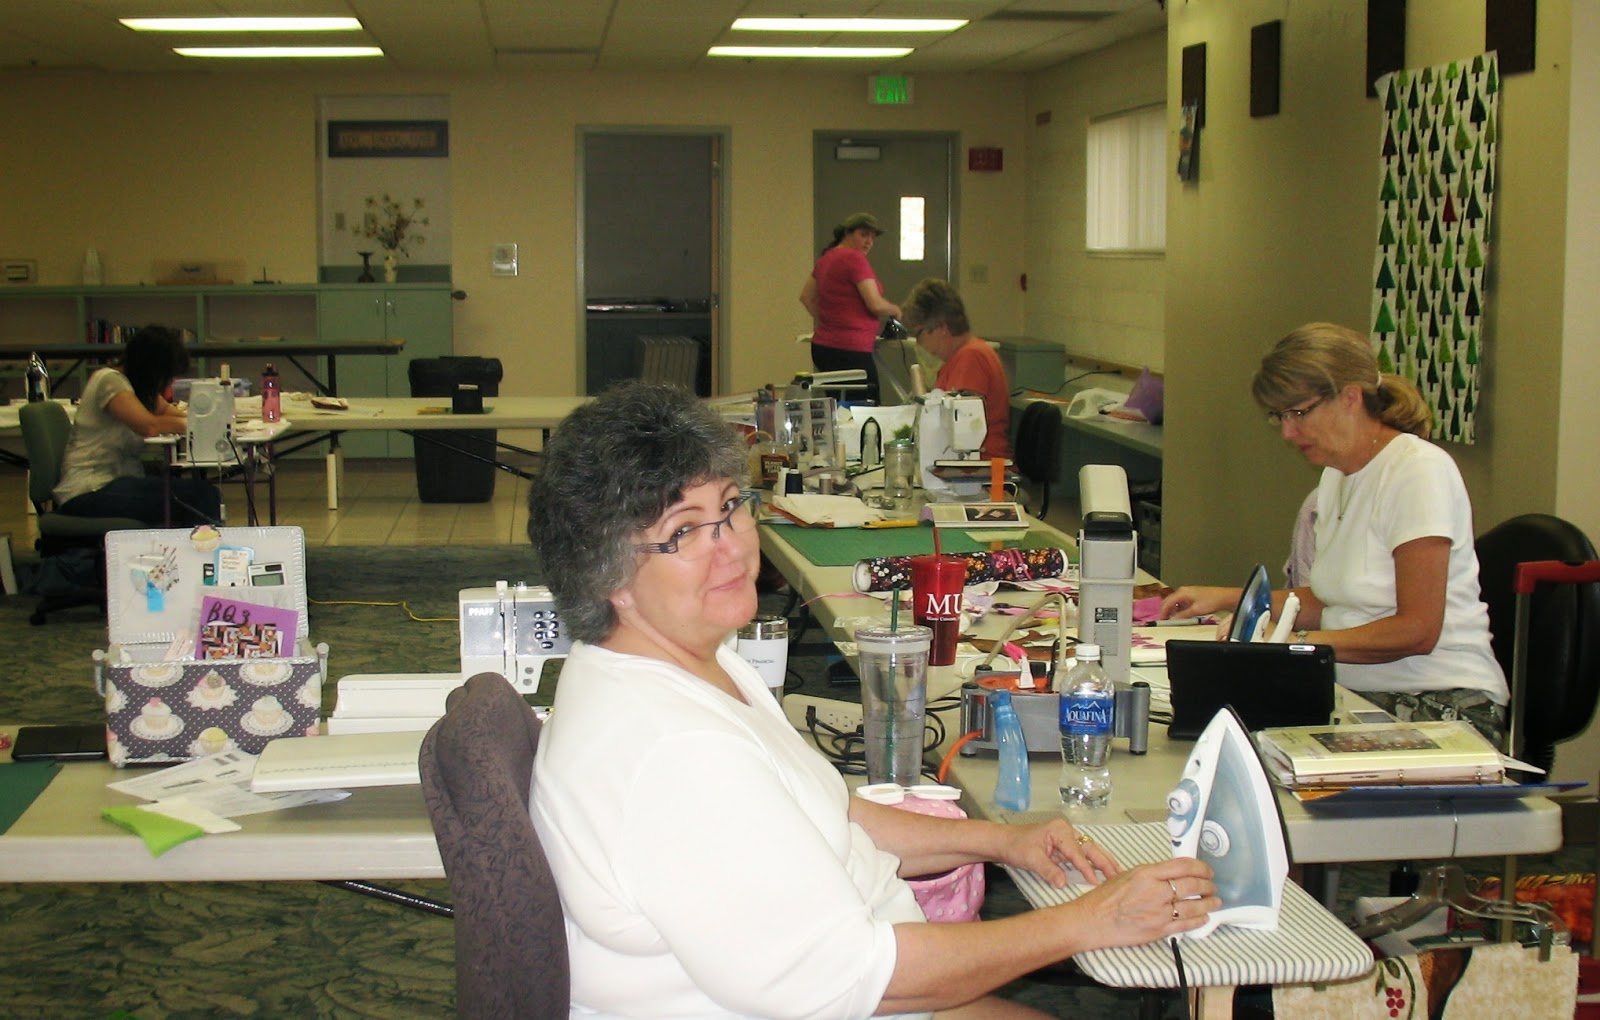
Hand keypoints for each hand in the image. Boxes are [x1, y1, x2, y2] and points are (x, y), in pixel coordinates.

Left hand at [994, 819, 1121, 887]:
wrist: (1004, 842)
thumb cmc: (1016, 846)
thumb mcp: (1030, 859)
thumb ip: (1048, 870)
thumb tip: (1063, 884)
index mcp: (1060, 831)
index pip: (1077, 852)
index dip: (1087, 868)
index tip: (1096, 882)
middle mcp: (1067, 832)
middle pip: (1090, 848)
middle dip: (1105, 862)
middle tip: (1119, 876)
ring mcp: (1067, 838)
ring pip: (1090, 851)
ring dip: (1103, 862)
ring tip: (1118, 874)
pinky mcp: (1066, 847)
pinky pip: (1083, 855)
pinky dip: (1093, 864)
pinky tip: (1104, 872)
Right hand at [1066, 858, 1219, 947]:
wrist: (1093, 920)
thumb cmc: (1105, 898)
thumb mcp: (1128, 875)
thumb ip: (1152, 875)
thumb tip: (1172, 875)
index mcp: (1147, 874)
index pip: (1183, 866)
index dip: (1201, 867)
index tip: (1207, 870)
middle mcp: (1156, 891)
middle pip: (1192, 885)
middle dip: (1207, 885)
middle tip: (1212, 886)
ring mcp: (1159, 912)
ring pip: (1194, 906)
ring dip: (1208, 903)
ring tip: (1214, 902)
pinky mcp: (1159, 930)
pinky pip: (1186, 924)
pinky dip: (1199, 920)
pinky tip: (1204, 917)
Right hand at [1159, 585, 1238, 620]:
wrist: (1224, 598)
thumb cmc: (1213, 600)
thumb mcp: (1195, 610)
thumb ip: (1182, 615)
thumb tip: (1173, 619)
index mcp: (1182, 592)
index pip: (1167, 602)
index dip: (1163, 612)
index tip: (1161, 620)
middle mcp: (1183, 591)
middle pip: (1169, 601)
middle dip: (1166, 611)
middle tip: (1165, 620)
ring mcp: (1188, 593)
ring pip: (1175, 602)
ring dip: (1173, 610)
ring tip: (1174, 619)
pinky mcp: (1192, 596)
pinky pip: (1181, 603)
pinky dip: (1179, 609)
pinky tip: (1182, 615)